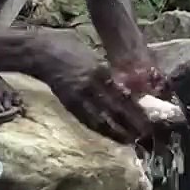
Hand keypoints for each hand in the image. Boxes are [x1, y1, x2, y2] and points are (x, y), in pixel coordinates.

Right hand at [27, 32, 153, 143]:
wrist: (41, 53)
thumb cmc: (69, 48)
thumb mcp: (93, 55)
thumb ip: (108, 72)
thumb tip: (125, 87)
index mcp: (99, 71)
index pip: (122, 94)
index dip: (136, 109)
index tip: (148, 119)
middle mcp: (90, 86)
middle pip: (115, 110)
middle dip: (131, 124)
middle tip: (145, 135)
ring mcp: (78, 96)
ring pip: (101, 119)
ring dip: (116, 131)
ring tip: (129, 141)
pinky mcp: (68, 103)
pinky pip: (86, 119)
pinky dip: (99, 129)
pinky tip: (108, 135)